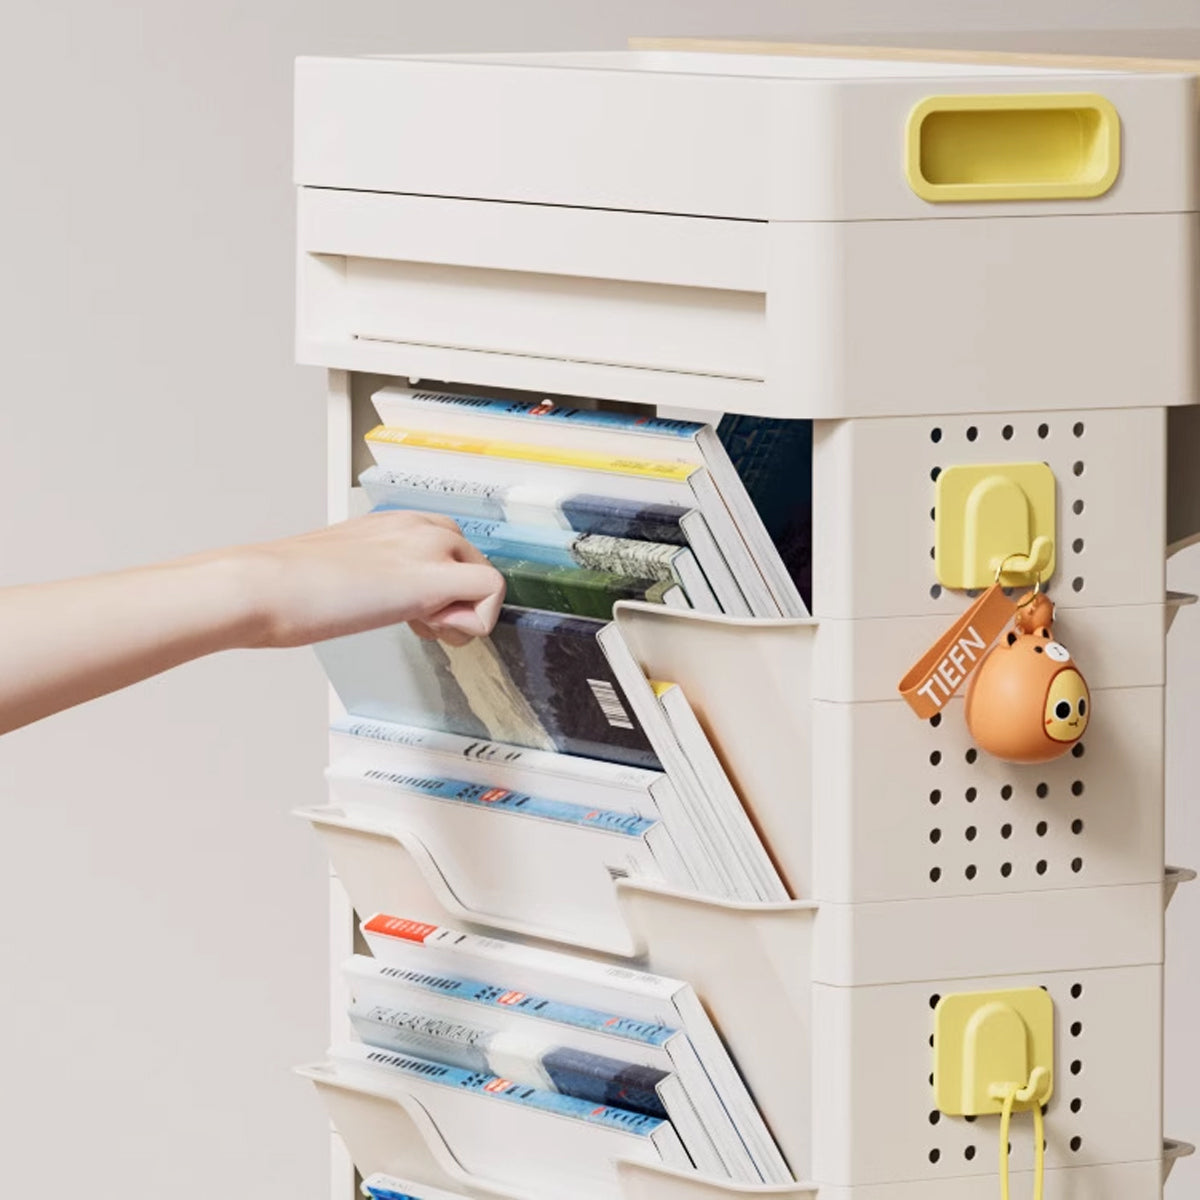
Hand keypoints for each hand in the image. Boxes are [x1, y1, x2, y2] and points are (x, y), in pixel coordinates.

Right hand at [233, 511, 505, 647]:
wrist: (265, 587)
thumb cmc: (288, 588)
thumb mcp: (345, 571)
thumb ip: (377, 577)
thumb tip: (380, 599)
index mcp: (396, 522)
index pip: (450, 549)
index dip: (440, 589)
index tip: (409, 612)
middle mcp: (418, 524)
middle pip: (474, 563)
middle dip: (455, 603)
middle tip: (417, 625)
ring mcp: (428, 545)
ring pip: (487, 579)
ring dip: (461, 615)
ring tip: (418, 627)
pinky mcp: (433, 575)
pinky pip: (493, 592)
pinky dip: (474, 623)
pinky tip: (430, 630)